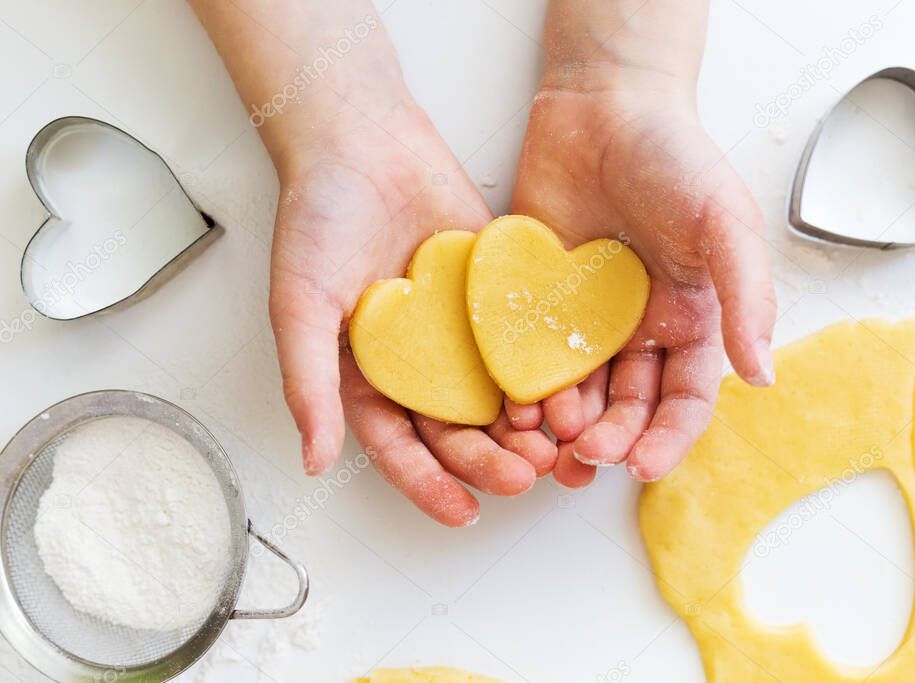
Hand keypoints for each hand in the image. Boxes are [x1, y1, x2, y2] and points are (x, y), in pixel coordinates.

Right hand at [269, 97, 556, 525]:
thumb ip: (308, 381)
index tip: (462, 514)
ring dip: (523, 427)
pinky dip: (541, 369)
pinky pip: (520, 340)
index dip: (428, 483)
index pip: (399, 445)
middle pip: (455, 429)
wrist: (363, 141)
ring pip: (494, 393)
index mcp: (367, 375)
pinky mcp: (494, 297)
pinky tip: (568, 390)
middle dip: (487, 460)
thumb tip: (314, 462)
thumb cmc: (317, 219)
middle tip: (523, 478)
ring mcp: (459, 331)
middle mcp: (417, 362)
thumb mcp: (300, 304)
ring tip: (554, 449)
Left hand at [509, 71, 775, 486]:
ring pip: (577, 393)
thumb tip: (763, 376)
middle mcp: (639, 330)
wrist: (602, 105)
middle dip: (612, 438)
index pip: (685, 400)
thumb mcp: (725, 223)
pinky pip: (529, 356)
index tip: (641, 466)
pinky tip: (514, 405)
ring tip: (548, 441)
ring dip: (565, 425)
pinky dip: (524, 387)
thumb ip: (747, 298)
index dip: (668, 439)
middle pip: (628, 407)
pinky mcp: (538, 302)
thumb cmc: (675, 157)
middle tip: (588, 454)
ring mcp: (585, 319)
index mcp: (690, 320)